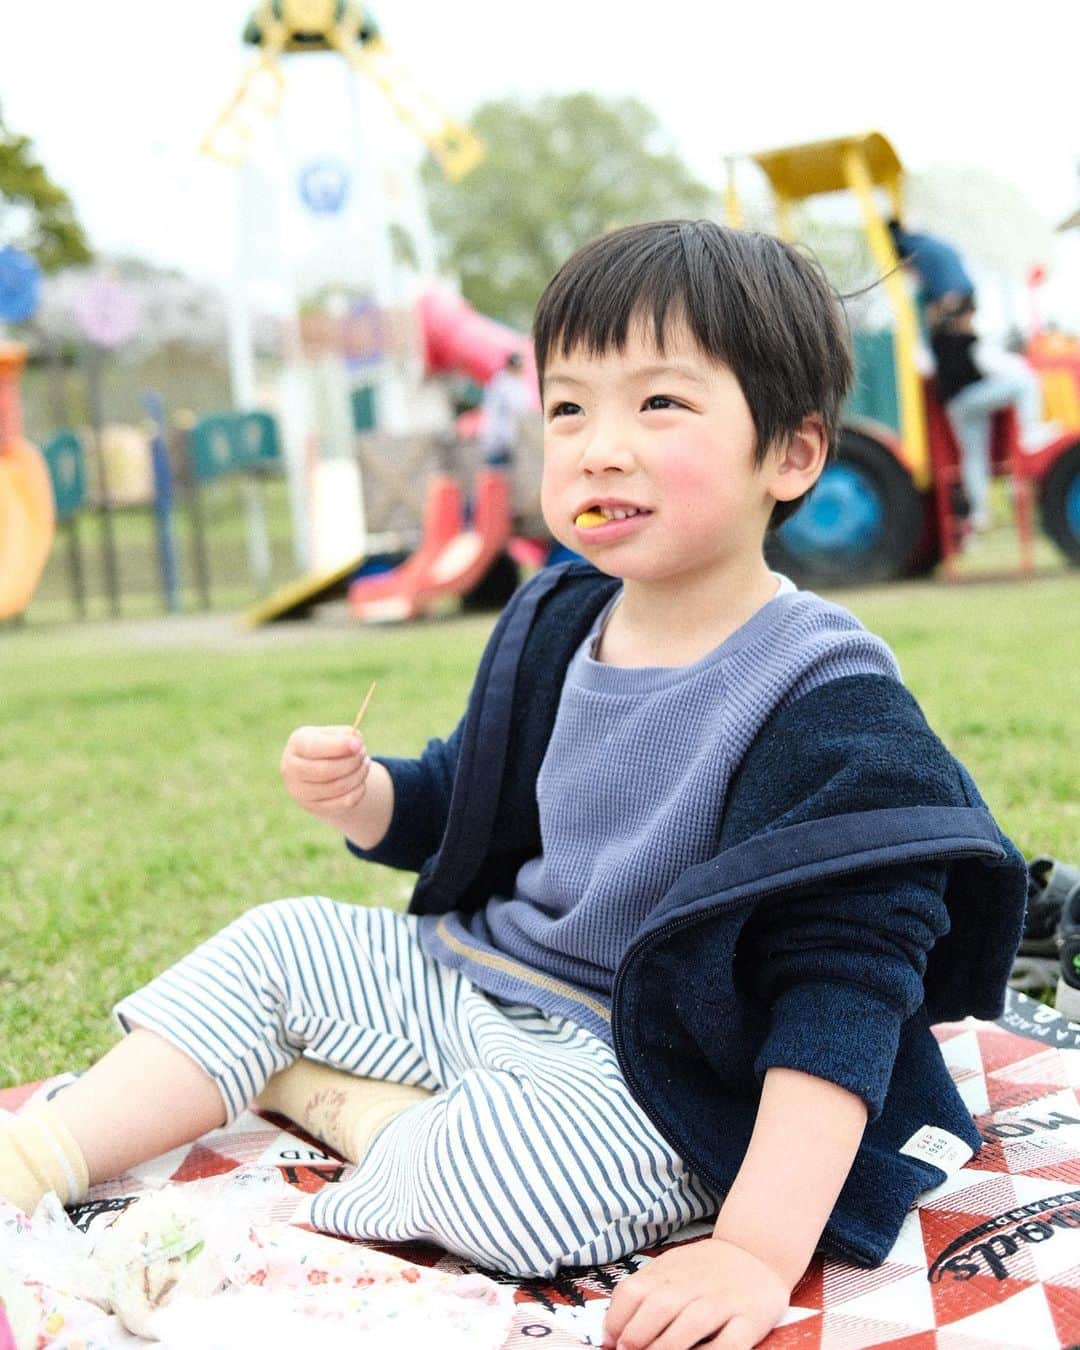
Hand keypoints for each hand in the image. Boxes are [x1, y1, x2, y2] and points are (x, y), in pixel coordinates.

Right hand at [280, 725, 370, 830]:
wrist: (317, 770)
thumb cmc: (328, 746)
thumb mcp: (334, 734)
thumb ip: (345, 734)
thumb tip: (356, 743)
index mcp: (296, 744)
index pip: (314, 747)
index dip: (338, 746)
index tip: (359, 744)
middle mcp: (292, 768)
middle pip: (326, 770)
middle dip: (352, 762)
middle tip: (364, 754)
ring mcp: (300, 791)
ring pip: (337, 787)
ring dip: (358, 775)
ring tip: (365, 764)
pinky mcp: (313, 807)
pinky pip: (343, 802)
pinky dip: (358, 791)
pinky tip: (361, 781)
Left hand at [602, 1238, 790, 1349]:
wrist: (756, 1254)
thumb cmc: (704, 1271)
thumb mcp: (671, 1269)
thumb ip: (646, 1293)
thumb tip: (612, 1333)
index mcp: (670, 1271)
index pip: (634, 1290)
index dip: (617, 1319)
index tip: (610, 1343)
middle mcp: (696, 1283)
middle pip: (660, 1306)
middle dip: (638, 1335)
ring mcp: (724, 1300)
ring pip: (693, 1323)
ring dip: (668, 1346)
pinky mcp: (751, 1319)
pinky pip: (730, 1342)